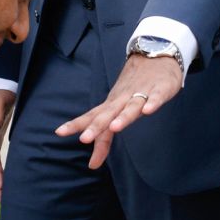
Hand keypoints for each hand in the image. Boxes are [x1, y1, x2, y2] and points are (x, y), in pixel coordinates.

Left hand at [55, 54, 180, 168]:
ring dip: (123, 117)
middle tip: (84, 139)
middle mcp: (123, 99)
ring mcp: (142, 93)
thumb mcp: (116, 111)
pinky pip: (156, 97)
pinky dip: (152, 103)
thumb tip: (92, 165)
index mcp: (111, 104)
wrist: (155, 54)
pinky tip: (148, 110)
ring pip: (131, 107)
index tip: (59, 132)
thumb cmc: (133, 88)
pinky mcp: (160, 88)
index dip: (76, 124)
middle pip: (108, 113)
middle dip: (96, 126)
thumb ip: (104, 138)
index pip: (92, 116)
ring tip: (115, 127)